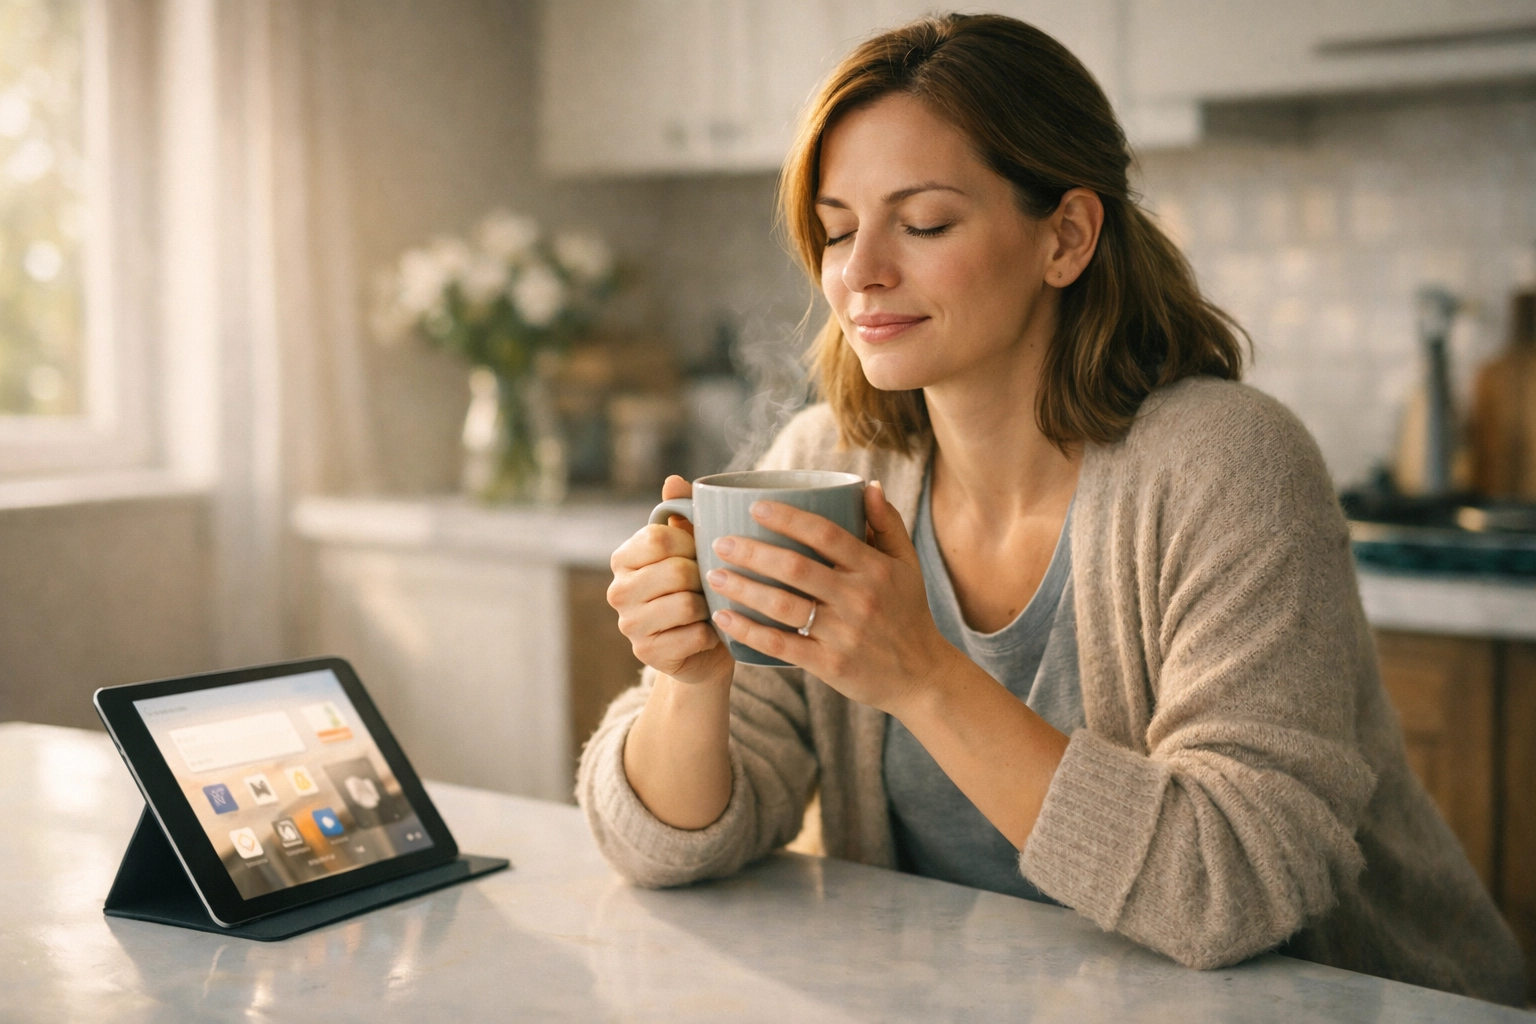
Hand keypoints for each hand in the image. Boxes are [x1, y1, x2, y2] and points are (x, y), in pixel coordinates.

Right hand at [608, 475, 734, 687]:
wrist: (705, 645)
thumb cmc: (699, 586)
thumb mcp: (693, 545)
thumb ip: (682, 511)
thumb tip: (672, 480)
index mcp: (623, 557)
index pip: (659, 538)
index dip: (691, 543)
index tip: (701, 552)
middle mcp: (618, 591)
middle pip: (675, 571)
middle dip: (704, 577)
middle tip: (710, 584)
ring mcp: (629, 625)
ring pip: (686, 604)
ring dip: (709, 606)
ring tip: (710, 607)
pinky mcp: (647, 655)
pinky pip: (694, 635)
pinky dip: (711, 634)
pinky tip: (708, 633)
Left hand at [704, 481, 959, 713]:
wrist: (922, 676)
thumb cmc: (908, 612)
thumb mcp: (907, 564)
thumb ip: (887, 523)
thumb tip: (868, 485)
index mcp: (875, 568)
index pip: (826, 534)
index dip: (789, 518)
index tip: (756, 506)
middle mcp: (859, 598)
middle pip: (796, 569)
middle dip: (752, 552)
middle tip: (719, 542)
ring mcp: (844, 633)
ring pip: (784, 607)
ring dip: (744, 589)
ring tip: (713, 575)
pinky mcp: (830, 665)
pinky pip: (782, 646)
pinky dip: (749, 632)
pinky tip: (724, 618)